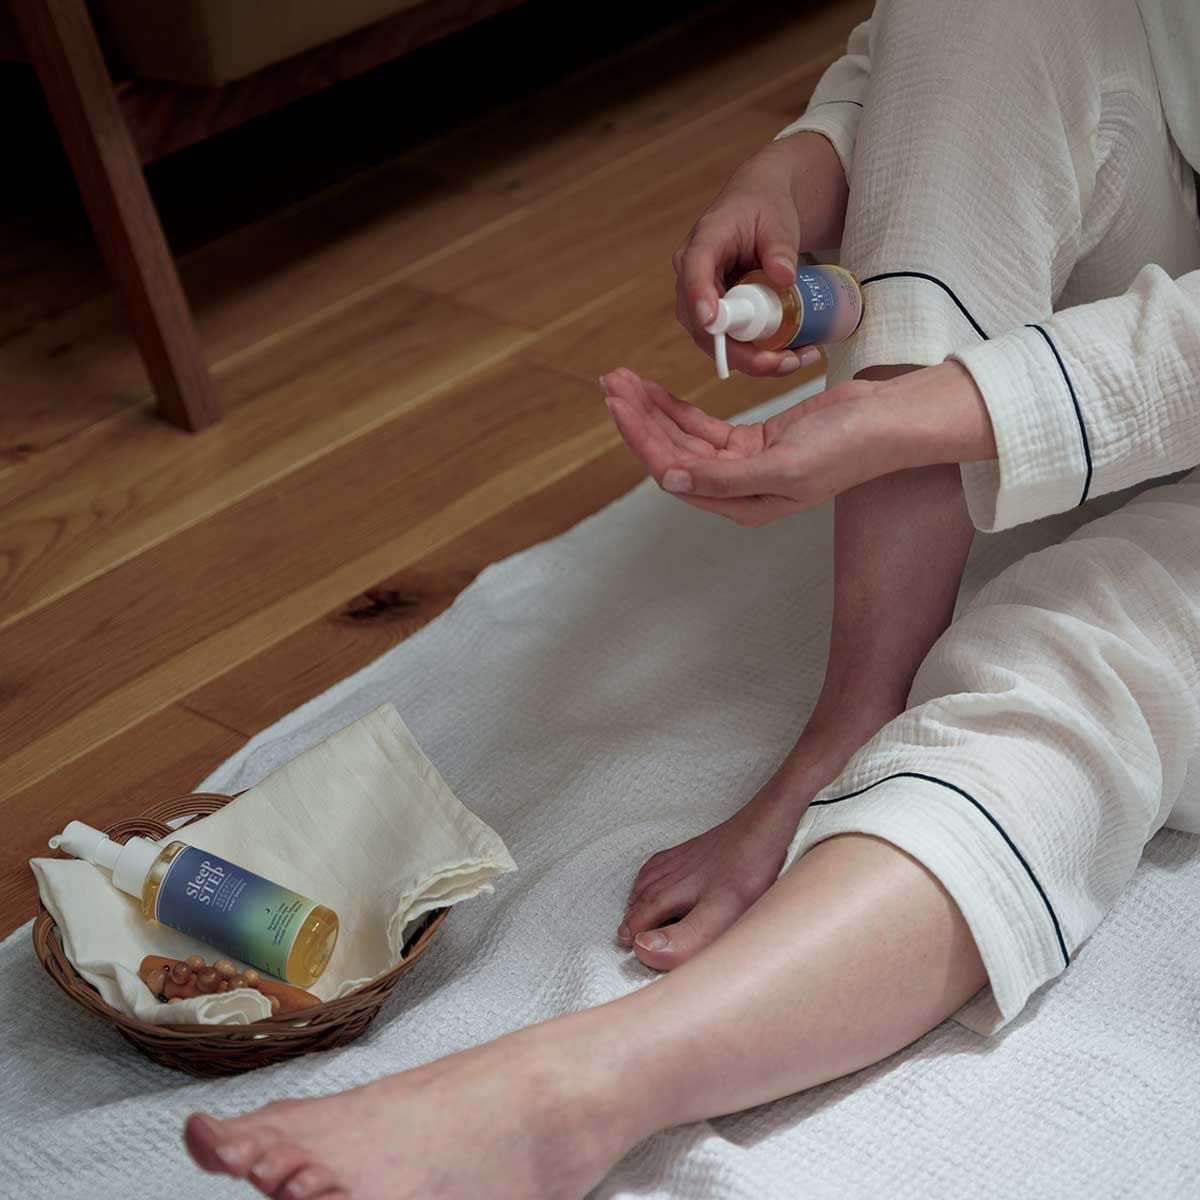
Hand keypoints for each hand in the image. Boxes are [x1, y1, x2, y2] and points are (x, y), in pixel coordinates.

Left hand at [602, 364, 996, 527]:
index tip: (618, 403)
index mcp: (742, 505)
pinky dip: (678, 409)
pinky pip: (704, 428)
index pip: (676, 472)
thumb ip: (726, 478)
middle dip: (639, 419)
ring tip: (623, 380)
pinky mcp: (754, 442)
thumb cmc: (847, 446)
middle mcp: (736, 491)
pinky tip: (655, 392)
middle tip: (610, 381)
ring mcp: (743, 466)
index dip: (642, 438)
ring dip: (653, 411)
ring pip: (684, 439)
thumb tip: (672, 481)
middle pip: (672, 454)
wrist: (889, 421)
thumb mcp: (785, 465)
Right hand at [673, 132, 848, 378]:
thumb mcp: (777, 219)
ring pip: (718, 345)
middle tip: (783, 361)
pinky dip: (761, 357)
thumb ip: (780, 246)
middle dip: (741, 352)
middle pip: (703, 326)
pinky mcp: (718, 320)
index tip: (712, 321)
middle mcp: (692, 280)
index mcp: (702, 245)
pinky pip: (733, 346)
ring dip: (756, 361)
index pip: (694, 271)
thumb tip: (784, 277)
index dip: (700, 298)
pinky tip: (793, 355)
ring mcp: (703, 304)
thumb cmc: (763, 209)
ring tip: (798, 359)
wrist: (757, 211)